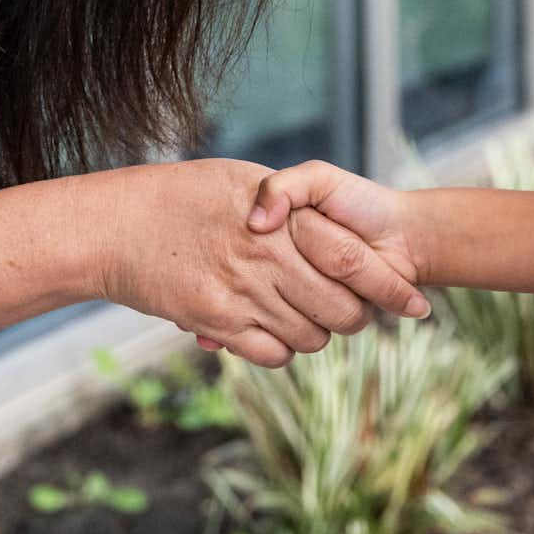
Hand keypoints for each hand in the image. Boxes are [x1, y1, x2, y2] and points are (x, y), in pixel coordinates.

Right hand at [94, 159, 430, 368]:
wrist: (115, 226)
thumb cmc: (178, 195)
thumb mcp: (238, 180)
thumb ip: (285, 197)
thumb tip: (321, 218)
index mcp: (280, 220)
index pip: (352, 259)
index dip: (391, 286)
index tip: (418, 303)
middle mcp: (265, 258)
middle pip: (340, 309)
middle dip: (358, 317)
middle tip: (355, 313)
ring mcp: (240, 293)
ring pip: (310, 337)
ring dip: (319, 335)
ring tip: (311, 321)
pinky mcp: (216, 322)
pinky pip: (272, 353)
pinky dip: (283, 350)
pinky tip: (276, 333)